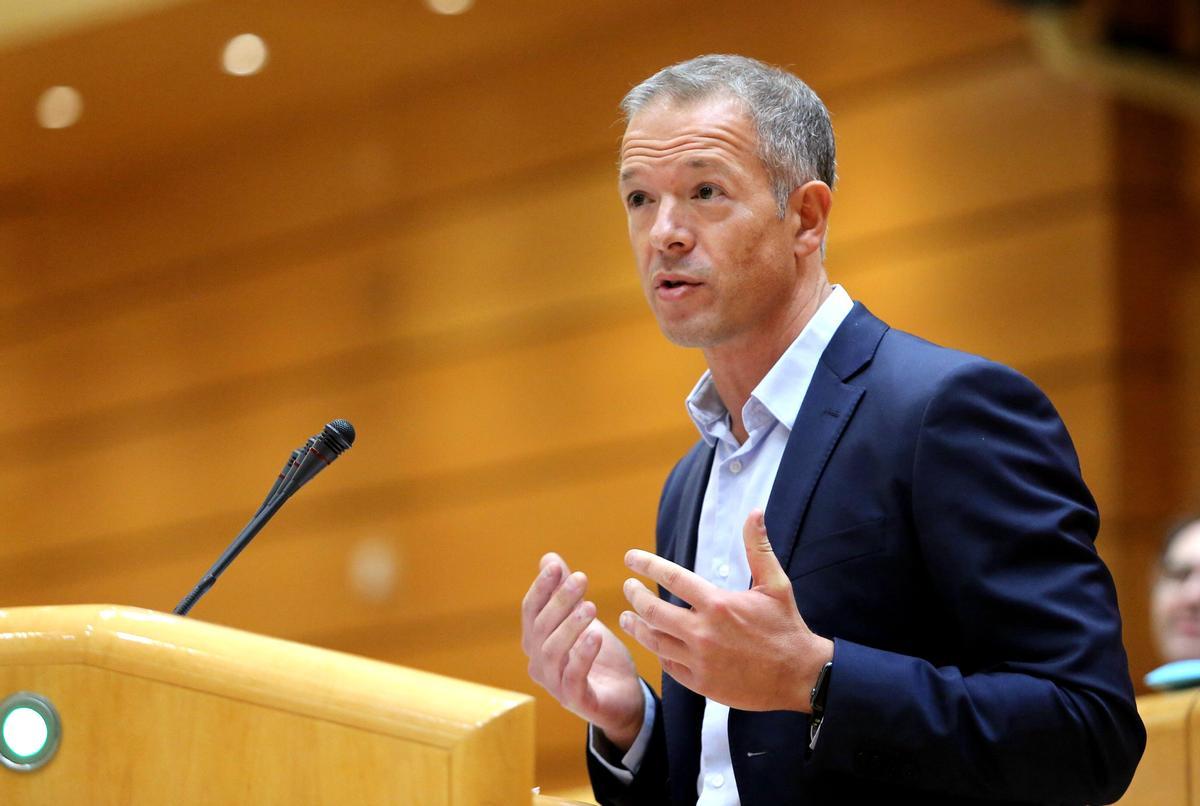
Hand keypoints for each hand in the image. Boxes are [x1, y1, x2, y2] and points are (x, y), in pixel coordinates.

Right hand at [521, 553, 645, 749]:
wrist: (622, 698)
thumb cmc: (599, 656)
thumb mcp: (583, 618)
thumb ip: (563, 592)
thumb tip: (548, 558)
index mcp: (536, 641)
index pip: (531, 610)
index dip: (541, 587)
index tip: (556, 565)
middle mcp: (538, 662)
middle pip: (541, 627)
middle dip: (560, 600)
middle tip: (582, 578)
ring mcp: (554, 684)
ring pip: (552, 652)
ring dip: (570, 626)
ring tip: (590, 607)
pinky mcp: (575, 701)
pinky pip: (573, 678)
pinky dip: (583, 655)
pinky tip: (596, 636)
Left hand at [619, 509, 832, 711]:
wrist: (799, 677)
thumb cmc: (787, 627)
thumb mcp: (775, 585)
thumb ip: (758, 548)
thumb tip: (755, 512)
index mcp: (717, 604)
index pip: (672, 578)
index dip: (647, 564)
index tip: (630, 558)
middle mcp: (703, 632)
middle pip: (653, 611)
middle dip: (635, 596)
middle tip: (628, 588)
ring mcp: (699, 660)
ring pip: (654, 641)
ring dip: (636, 627)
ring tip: (626, 618)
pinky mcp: (701, 683)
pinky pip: (668, 666)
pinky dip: (657, 652)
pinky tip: (653, 643)